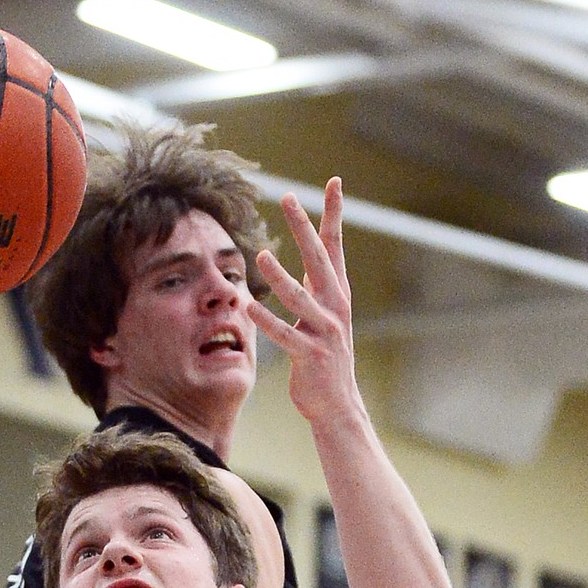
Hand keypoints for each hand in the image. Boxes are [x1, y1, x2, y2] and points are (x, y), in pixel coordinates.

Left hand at [247, 179, 358, 425]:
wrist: (338, 406)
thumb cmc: (325, 360)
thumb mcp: (324, 318)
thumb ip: (316, 288)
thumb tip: (308, 259)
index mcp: (337, 295)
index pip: (335, 246)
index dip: (333, 213)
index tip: (334, 181)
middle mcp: (335, 308)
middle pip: (319, 259)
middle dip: (304, 228)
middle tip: (289, 198)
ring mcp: (325, 332)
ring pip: (299, 297)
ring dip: (279, 276)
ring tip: (260, 254)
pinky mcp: (311, 356)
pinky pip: (285, 335)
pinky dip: (267, 321)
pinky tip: (248, 306)